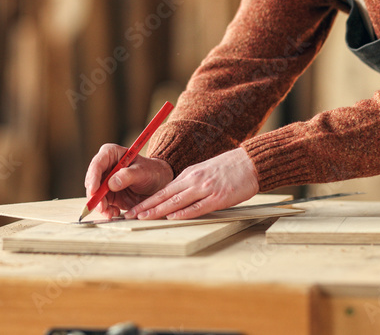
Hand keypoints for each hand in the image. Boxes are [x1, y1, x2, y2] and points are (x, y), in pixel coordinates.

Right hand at [84, 143, 173, 217]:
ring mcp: (106, 182)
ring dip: (100, 206)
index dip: (93, 177)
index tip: (94, 190)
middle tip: (101, 207)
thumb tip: (111, 183)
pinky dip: (106, 210)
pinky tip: (115, 212)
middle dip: (95, 196)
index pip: (97, 163)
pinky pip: (103, 204)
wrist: (159, 183)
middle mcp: (106, 167)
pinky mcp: (109, 195)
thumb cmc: (152, 171)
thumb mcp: (143, 171)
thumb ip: (128, 175)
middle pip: (92, 181)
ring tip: (110, 213)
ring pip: (96, 195)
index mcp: (111, 154)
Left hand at [126, 147, 258, 220]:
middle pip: (165, 195)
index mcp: (189, 175)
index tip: (134, 209)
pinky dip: (183, 212)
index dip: (147, 201)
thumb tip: (175, 198)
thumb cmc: (228, 169)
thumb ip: (190, 184)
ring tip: (143, 218)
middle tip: (130, 215)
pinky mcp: (218, 197)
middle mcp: (193, 180)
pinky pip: (197, 207)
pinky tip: (172, 217)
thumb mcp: (203, 172)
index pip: (163, 190)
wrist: (249, 162)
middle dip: (146, 206)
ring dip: (158, 210)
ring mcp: (205, 189)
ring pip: (176, 201)